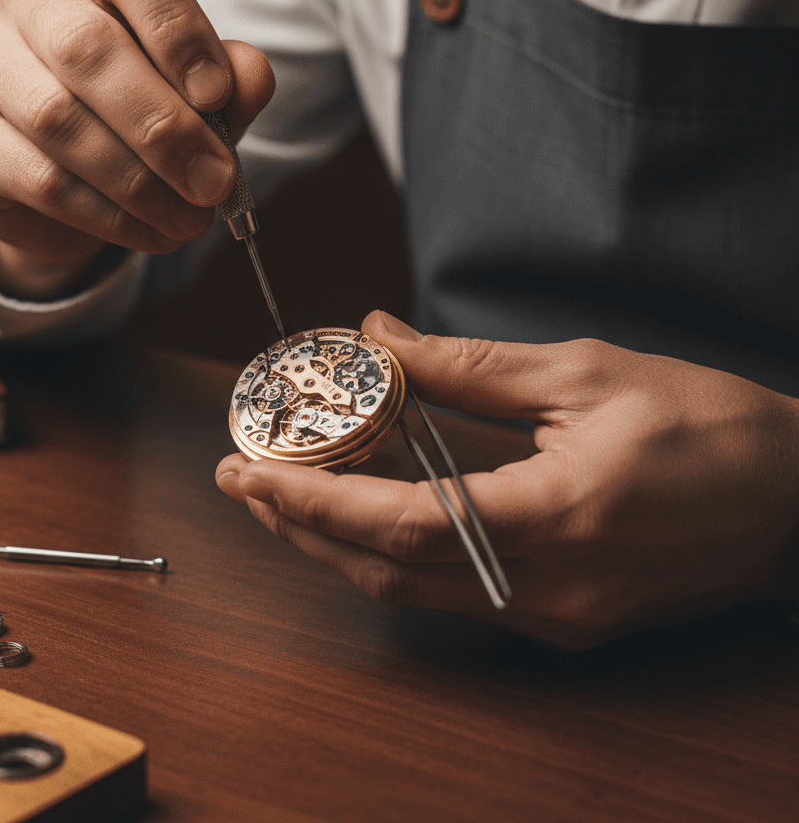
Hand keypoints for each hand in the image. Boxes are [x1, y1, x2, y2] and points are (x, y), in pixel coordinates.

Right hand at [0, 0, 275, 298]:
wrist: (76, 182)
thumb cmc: (147, 115)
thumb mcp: (204, 94)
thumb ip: (233, 80)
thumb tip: (248, 77)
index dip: (178, 28)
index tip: (218, 96)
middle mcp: (33, 1)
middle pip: (88, 49)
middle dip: (163, 127)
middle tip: (213, 182)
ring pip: (58, 121)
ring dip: (138, 182)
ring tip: (189, 219)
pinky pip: (40, 179)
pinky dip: (106, 214)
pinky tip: (148, 232)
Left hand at [216, 311, 798, 648]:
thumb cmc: (709, 426)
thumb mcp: (583, 372)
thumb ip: (465, 363)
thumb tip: (378, 335)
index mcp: (553, 517)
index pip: (397, 522)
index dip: (311, 498)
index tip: (250, 469)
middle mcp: (545, 589)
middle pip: (387, 571)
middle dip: (303, 527)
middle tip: (245, 479)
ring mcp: (554, 618)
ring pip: (413, 591)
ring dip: (339, 545)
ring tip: (284, 495)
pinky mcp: (564, 619)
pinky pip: (453, 593)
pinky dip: (394, 556)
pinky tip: (363, 515)